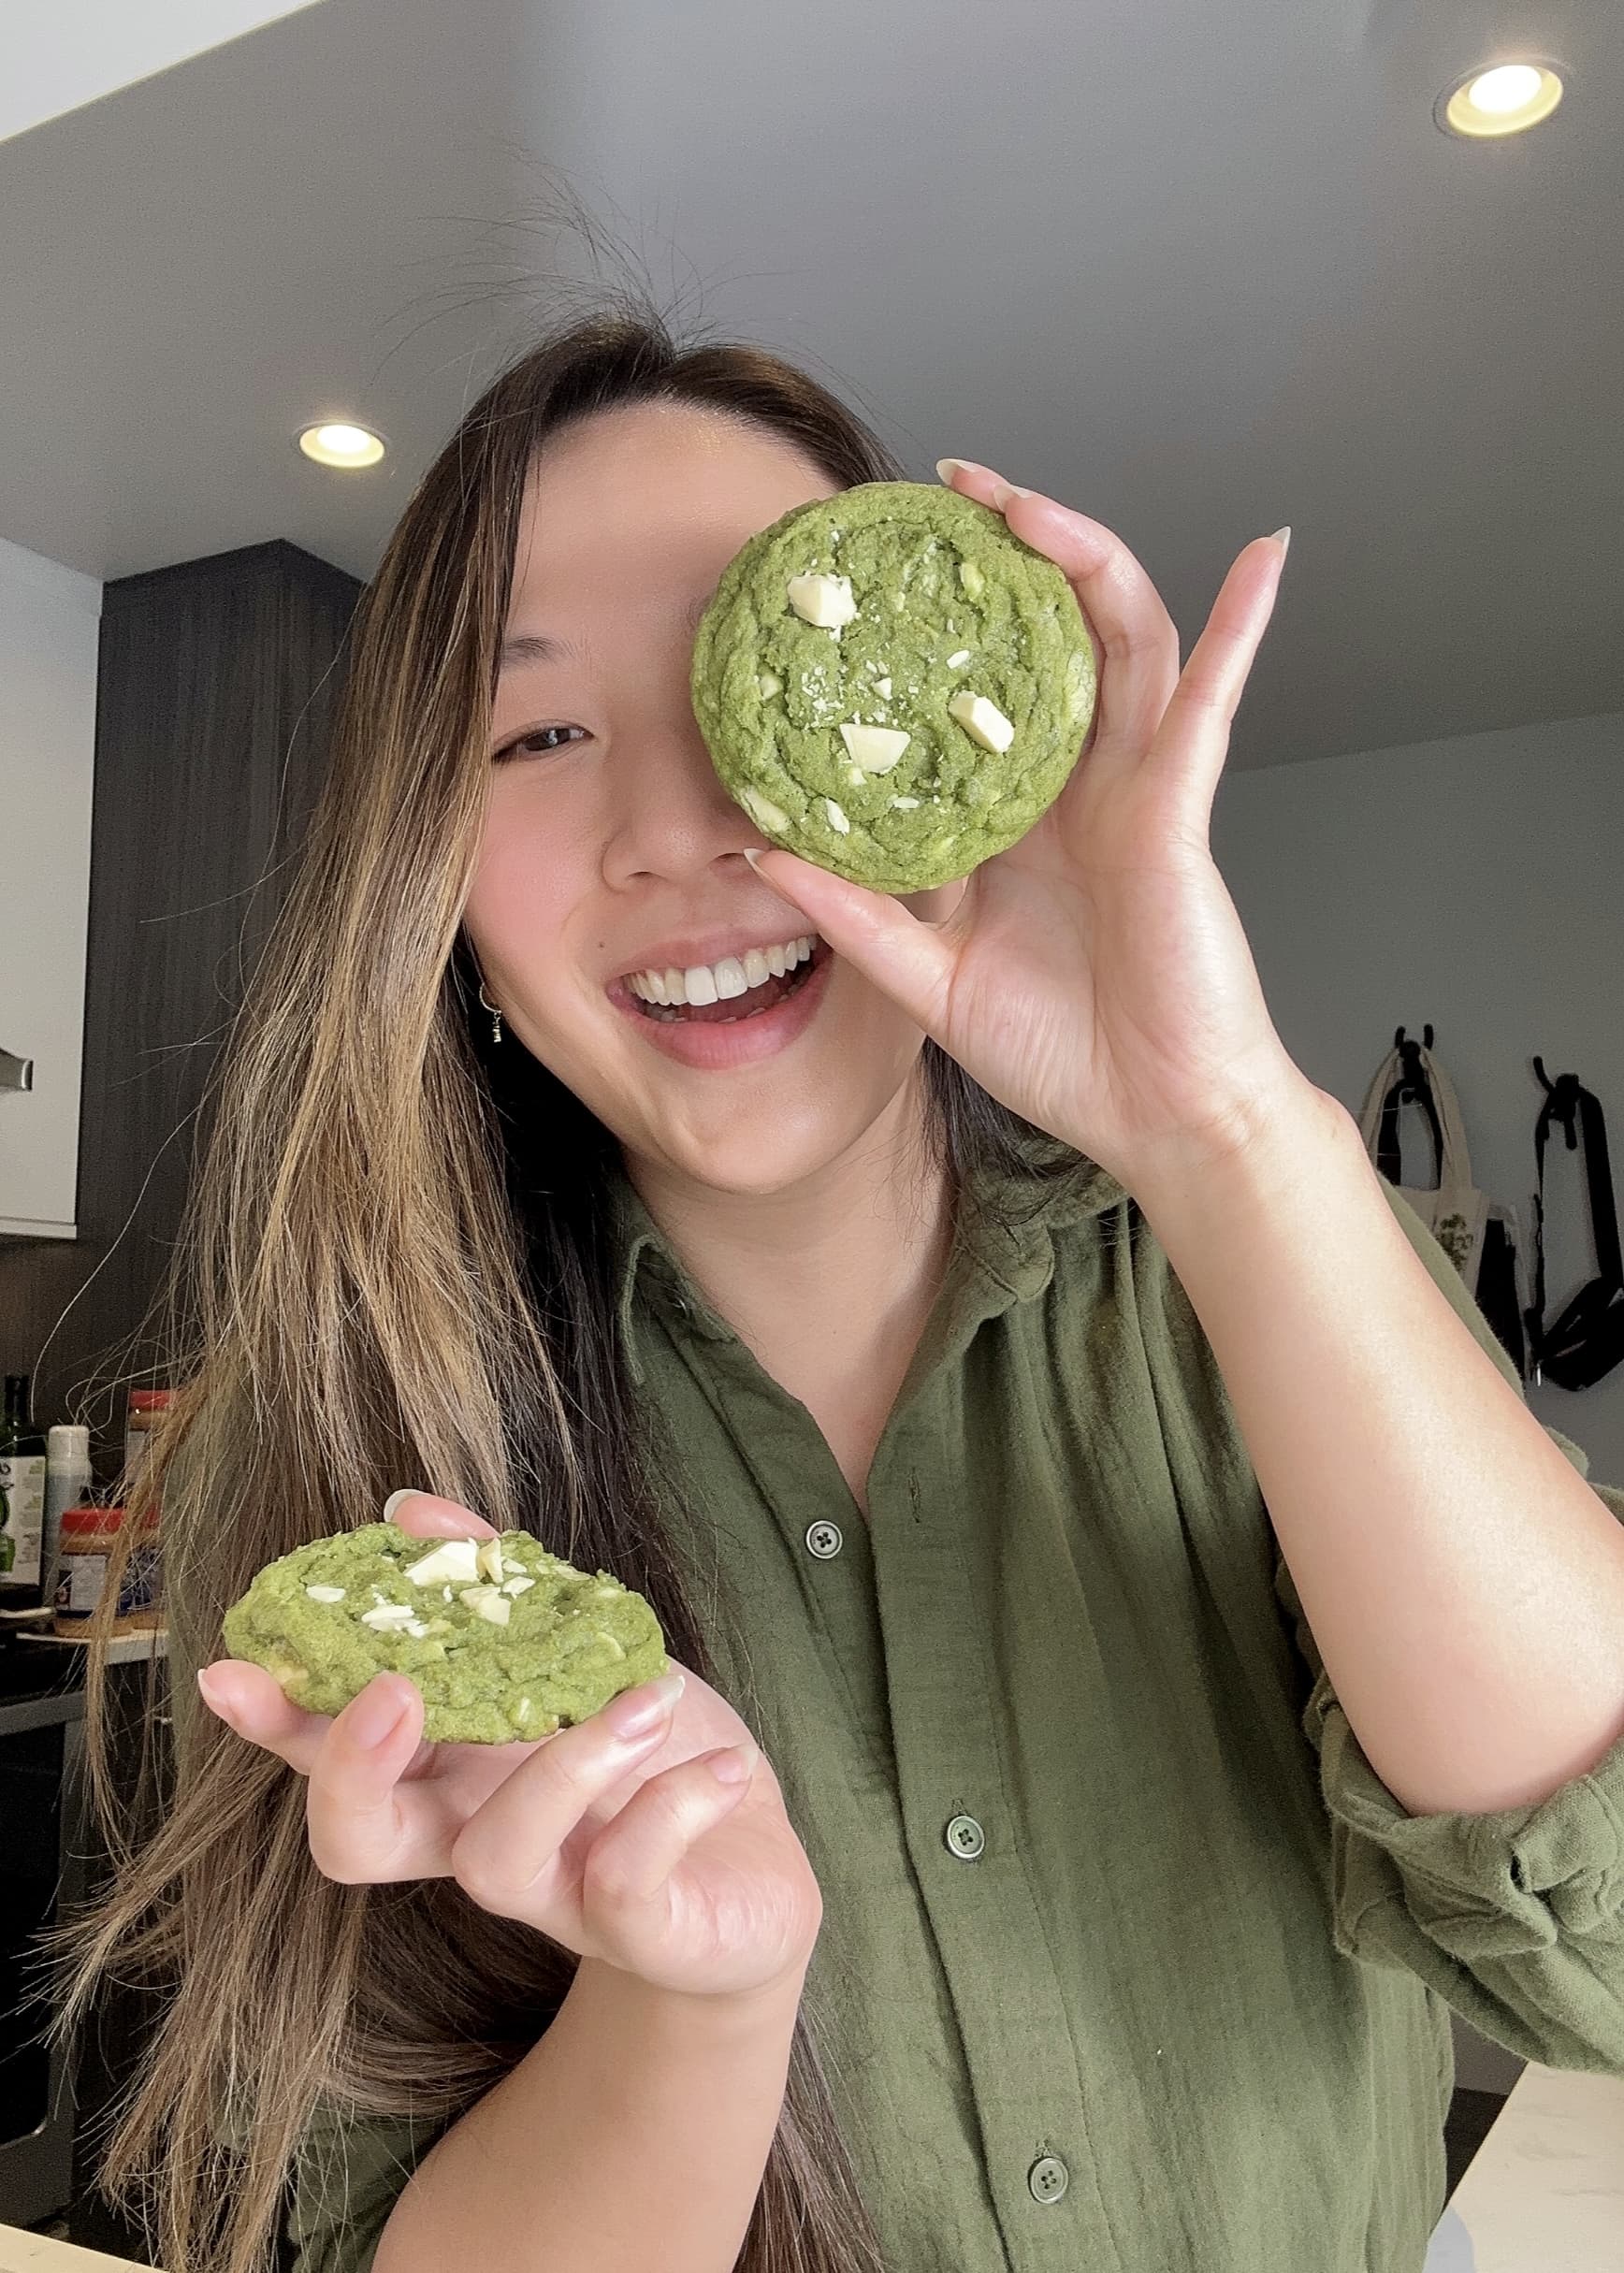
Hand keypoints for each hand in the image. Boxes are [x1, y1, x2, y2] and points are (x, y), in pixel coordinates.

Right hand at [198, 1494, 821, 1999]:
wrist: (755, 1869)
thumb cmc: (652, 1755)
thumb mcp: (585, 1650)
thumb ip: (499, 1582)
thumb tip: (410, 1508)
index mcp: (454, 1772)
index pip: (335, 1756)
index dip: (277, 1721)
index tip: (230, 1668)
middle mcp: (479, 1839)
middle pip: (359, 1842)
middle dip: (352, 1771)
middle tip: (399, 1689)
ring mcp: (551, 1895)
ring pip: (497, 1857)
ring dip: (567, 1764)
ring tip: (650, 1697)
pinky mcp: (636, 1934)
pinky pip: (627, 1882)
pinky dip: (673, 1811)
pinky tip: (722, 1770)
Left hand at [743, 463, 1318, 1189]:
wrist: (1156, 1118)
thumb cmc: (1064, 1053)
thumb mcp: (930, 981)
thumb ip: (858, 915)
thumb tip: (762, 856)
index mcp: (1016, 819)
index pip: (975, 694)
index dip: (934, 629)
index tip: (873, 572)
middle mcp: (1076, 786)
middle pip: (1051, 637)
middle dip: (1009, 556)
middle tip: (949, 492)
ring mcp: (1136, 788)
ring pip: (1122, 641)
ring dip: (1085, 560)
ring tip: (1031, 501)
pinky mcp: (1180, 809)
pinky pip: (1213, 702)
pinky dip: (1243, 625)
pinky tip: (1261, 556)